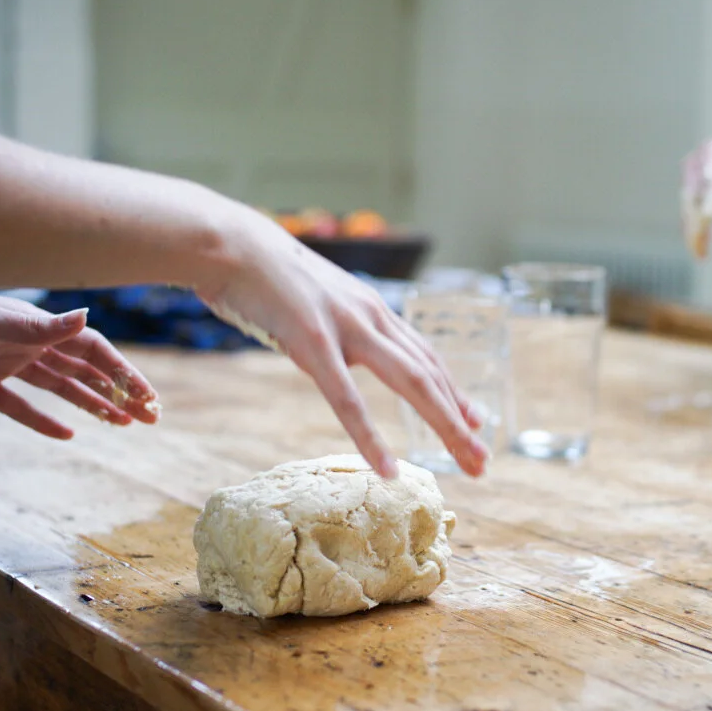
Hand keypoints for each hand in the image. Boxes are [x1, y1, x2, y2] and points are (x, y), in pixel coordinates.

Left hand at [0, 289, 159, 438]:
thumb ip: (36, 326)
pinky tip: (68, 435)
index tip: (148, 398)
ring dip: (90, 405)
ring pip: (58, 388)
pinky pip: (18, 406)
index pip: (90, 349)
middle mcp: (22, 343)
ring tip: (122, 425)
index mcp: (31, 326)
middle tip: (150, 417)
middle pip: (83, 370)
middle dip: (118, 392)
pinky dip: (43, 421)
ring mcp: (0, 364)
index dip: (122, 373)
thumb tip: (87, 317)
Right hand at [204, 212, 487, 478]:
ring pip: (410, 382)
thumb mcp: (317, 303)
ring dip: (442, 426)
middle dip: (460, 420)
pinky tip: (386, 467)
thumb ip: (337, 329)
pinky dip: (370, 436)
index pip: (426, 357)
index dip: (454, 392)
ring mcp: (344, 327)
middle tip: (482, 462)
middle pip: (430, 374)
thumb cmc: (264, 276)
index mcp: (371, 310)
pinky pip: (346, 398)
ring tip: (464, 463)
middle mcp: (370, 317)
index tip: (475, 422)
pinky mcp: (311, 341)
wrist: (229, 243)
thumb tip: (341, 357)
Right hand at [679, 136, 711, 257]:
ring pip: (690, 208)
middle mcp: (696, 164)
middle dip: (701, 210)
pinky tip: (700, 253)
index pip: (711, 163)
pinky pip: (691, 220)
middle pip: (697, 190)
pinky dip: (696, 236)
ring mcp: (690, 182)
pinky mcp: (691, 199)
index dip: (710, 177)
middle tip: (706, 228)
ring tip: (701, 252)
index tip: (711, 192)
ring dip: (695, 230)